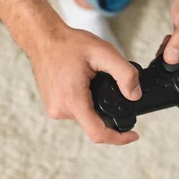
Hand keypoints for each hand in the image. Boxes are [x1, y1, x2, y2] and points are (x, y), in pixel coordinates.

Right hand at [30, 27, 141, 144]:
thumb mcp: (103, 52)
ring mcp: (54, 109)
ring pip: (85, 117)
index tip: (133, 135)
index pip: (98, 133)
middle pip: (93, 124)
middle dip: (107, 111)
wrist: (43, 40)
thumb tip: (135, 96)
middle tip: (110, 86)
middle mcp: (60, 109)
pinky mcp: (52, 107)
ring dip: (95, 105)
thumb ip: (125, 74)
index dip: (118, 138)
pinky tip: (84, 84)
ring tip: (93, 81)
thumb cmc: (69, 44)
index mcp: (72, 100)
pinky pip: (75, 111)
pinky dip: (85, 102)